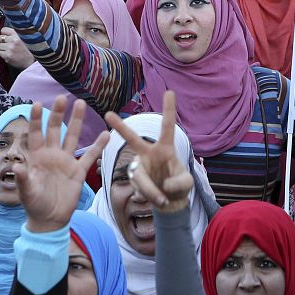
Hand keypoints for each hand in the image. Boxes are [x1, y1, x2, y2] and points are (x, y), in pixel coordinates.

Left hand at [0, 27, 34, 69]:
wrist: (33, 62)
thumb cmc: (30, 50)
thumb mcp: (25, 38)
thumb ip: (16, 34)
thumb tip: (6, 33)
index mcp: (18, 34)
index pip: (4, 30)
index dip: (5, 34)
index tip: (7, 36)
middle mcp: (13, 40)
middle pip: (0, 38)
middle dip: (3, 41)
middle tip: (9, 44)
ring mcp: (10, 49)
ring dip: (3, 48)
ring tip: (11, 50)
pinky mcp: (8, 56)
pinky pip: (0, 53)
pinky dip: (4, 54)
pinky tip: (10, 55)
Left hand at [15, 96, 108, 232]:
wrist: (49, 220)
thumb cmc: (34, 205)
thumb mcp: (26, 192)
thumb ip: (23, 179)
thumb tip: (18, 166)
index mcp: (37, 157)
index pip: (36, 134)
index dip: (36, 120)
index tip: (36, 104)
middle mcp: (52, 155)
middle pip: (55, 130)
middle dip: (58, 114)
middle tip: (62, 98)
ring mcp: (66, 162)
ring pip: (72, 137)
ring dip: (77, 122)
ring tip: (81, 104)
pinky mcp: (78, 172)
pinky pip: (89, 156)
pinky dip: (97, 146)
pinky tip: (106, 134)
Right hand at [104, 91, 191, 211]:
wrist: (169, 202)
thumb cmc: (178, 186)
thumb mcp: (186, 184)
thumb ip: (180, 183)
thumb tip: (164, 186)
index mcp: (165, 148)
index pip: (167, 126)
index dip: (169, 109)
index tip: (170, 91)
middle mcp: (149, 154)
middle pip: (133, 139)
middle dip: (120, 127)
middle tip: (108, 114)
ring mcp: (139, 166)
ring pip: (139, 176)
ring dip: (150, 189)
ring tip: (162, 200)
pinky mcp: (134, 180)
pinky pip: (139, 188)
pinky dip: (149, 196)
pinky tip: (157, 199)